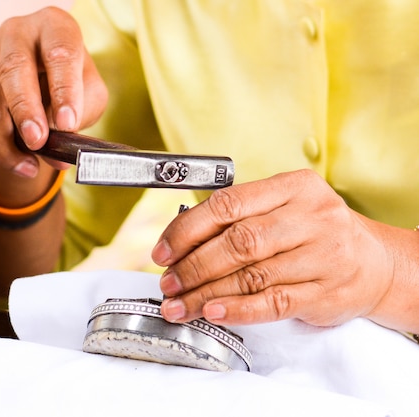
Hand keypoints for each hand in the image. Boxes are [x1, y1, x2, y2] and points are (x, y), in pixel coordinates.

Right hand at [0, 7, 107, 176]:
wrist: (42, 85)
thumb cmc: (71, 86)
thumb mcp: (89, 95)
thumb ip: (80, 116)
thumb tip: (57, 149)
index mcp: (54, 27)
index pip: (60, 52)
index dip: (64, 89)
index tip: (68, 123)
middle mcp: (16, 34)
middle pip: (12, 69)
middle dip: (24, 110)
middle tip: (37, 141)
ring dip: (5, 143)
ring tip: (29, 166)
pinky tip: (12, 162)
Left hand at [152, 169, 394, 327]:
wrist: (375, 262)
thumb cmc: (316, 231)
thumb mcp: (284, 207)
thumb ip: (239, 217)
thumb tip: (179, 242)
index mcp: (293, 187)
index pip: (227, 204)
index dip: (187, 230)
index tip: (163, 251)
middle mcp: (311, 218)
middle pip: (238, 242)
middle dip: (193, 266)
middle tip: (168, 282)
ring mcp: (322, 256)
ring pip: (251, 276)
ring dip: (206, 294)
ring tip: (179, 304)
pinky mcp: (326, 292)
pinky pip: (273, 303)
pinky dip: (238, 310)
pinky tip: (213, 312)